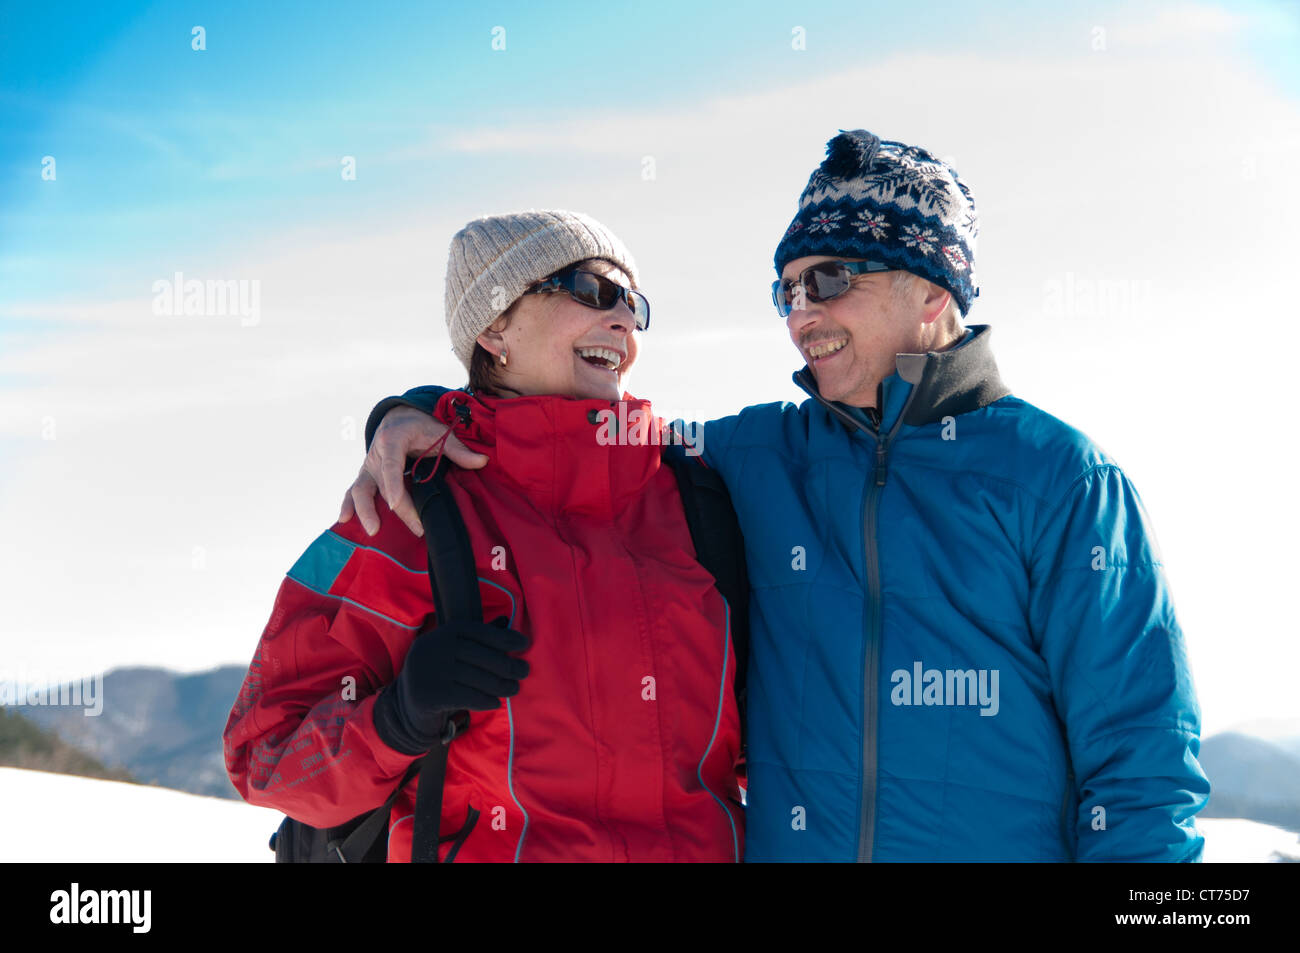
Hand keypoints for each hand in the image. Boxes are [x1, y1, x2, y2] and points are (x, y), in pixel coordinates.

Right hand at [337, 405, 487, 535]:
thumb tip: (482, 462)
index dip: (393, 485)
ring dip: (364, 510)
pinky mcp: (365, 476)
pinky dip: (347, 505)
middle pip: (382, 485)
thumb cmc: (420, 425)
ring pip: (360, 489)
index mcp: (392, 439)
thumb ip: (458, 449)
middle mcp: (376, 454)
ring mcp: (368, 466)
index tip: (396, 505)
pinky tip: (344, 521)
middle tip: (416, 528)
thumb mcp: (440, 431)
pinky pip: (353, 491)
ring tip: (373, 531)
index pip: (391, 464)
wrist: (398, 417)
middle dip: (398, 508)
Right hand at [372, 617, 529, 755]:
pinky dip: (486, 700)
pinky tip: (496, 702)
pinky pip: (467, 697)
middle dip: (507, 664)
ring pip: (477, 678)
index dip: (503, 636)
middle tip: (524, 671)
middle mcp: (434, 647)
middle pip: (480, 655)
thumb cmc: (440, 674)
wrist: (406, 705)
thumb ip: (477, 639)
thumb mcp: (454, 652)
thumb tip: (506, 621)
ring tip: (514, 688)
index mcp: (442, 633)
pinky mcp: (428, 695)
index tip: (524, 643)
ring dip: (501, 685)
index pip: (478, 631)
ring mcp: (429, 671)